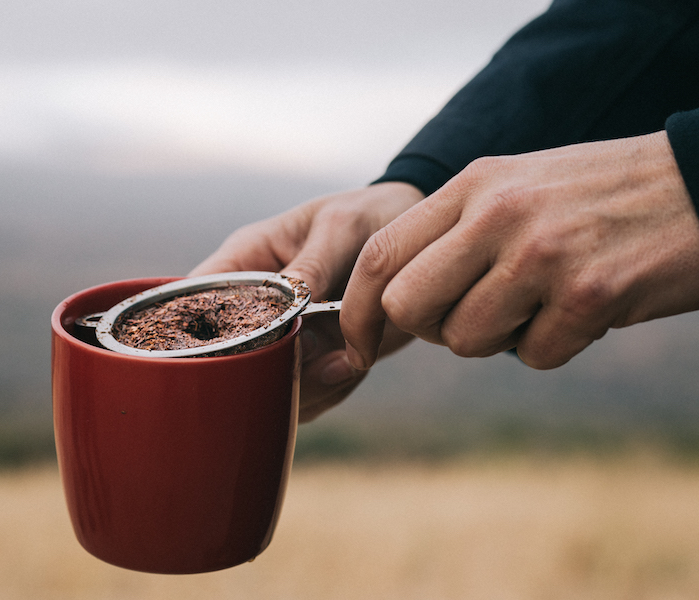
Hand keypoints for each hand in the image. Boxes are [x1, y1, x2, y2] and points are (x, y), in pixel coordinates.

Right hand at [189, 182, 422, 420]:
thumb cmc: (368, 215)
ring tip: (343, 360)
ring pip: (266, 383)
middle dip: (265, 370)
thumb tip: (289, 318)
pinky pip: (307, 394)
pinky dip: (329, 390)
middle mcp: (256, 305)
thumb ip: (312, 269)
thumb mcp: (339, 229)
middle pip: (227, 356)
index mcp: (245, 262)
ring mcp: (284, 337)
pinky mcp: (313, 359)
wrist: (418, 241)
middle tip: (311, 359)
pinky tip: (352, 364)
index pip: (194, 301)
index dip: (195, 333)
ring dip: (304, 385)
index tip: (238, 351)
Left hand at [341, 131, 698, 369]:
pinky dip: (551, 345)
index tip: (359, 343)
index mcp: (473, 185)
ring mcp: (543, 253)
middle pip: (408, 307)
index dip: (358, 310)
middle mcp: (498, 214)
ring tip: (538, 303)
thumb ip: (452, 233)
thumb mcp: (512, 187)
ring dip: (497, 338)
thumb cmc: (592, 194)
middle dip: (430, 329)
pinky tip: (581, 308)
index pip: (380, 255)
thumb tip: (397, 298)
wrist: (696, 184)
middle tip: (471, 317)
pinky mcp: (589, 294)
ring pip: (466, 341)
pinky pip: (533, 356)